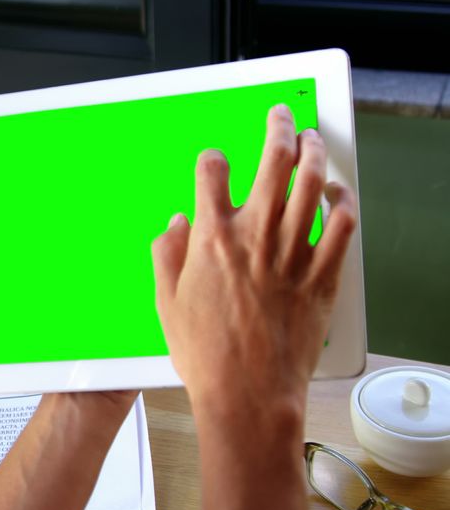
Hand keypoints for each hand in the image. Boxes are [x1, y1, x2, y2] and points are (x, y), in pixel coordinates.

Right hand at [151, 104, 357, 413]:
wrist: (248, 393)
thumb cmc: (206, 354)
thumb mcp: (166, 303)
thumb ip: (167, 256)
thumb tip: (174, 226)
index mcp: (212, 240)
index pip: (211, 175)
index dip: (211, 160)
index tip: (213, 160)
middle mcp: (255, 238)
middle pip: (273, 163)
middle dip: (277, 129)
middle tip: (280, 116)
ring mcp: (292, 254)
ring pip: (312, 185)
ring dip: (314, 154)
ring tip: (312, 141)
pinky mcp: (321, 276)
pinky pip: (341, 227)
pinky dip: (342, 203)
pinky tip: (338, 194)